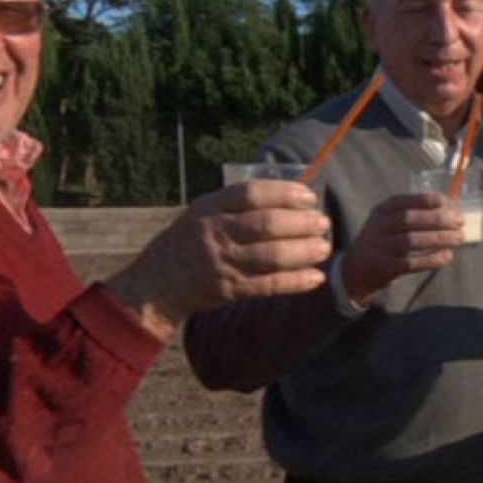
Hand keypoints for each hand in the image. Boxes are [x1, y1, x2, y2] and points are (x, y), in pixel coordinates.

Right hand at [105, 179, 332, 338]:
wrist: (158, 282)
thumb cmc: (191, 239)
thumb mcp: (204, 211)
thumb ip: (237, 203)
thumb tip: (291, 194)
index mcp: (210, 206)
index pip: (252, 193)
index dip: (285, 193)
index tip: (308, 196)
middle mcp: (215, 232)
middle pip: (266, 224)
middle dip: (301, 223)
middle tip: (323, 222)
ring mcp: (222, 262)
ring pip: (271, 255)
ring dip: (304, 251)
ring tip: (324, 247)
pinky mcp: (229, 289)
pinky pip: (268, 285)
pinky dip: (295, 281)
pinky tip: (316, 277)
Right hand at [341, 192, 464, 306]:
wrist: (354, 272)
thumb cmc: (381, 243)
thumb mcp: (386, 223)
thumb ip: (410, 215)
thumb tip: (448, 210)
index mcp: (381, 211)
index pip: (404, 201)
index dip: (425, 199)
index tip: (446, 201)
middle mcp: (379, 227)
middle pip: (410, 219)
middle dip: (438, 219)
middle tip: (460, 221)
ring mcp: (381, 248)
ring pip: (413, 240)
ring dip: (440, 238)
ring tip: (460, 238)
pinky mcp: (386, 268)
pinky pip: (412, 263)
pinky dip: (432, 259)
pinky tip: (447, 256)